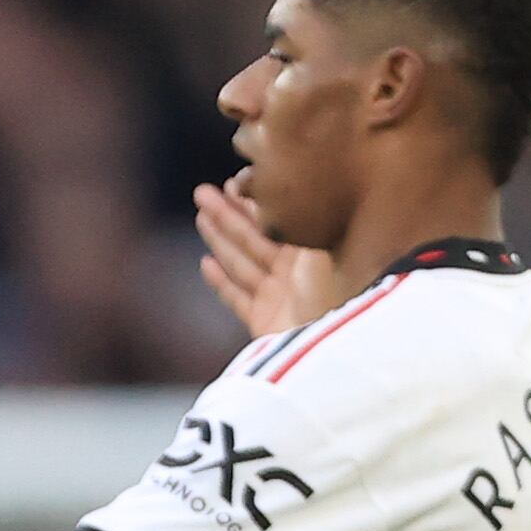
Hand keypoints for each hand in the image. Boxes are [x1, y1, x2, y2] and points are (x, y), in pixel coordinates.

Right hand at [192, 178, 345, 341]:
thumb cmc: (329, 297)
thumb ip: (297, 224)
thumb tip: (274, 199)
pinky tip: (206, 264)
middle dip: (226, 215)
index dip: (251, 203)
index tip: (232, 183)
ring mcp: (276, 297)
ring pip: (241, 263)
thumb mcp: (318, 249)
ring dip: (219, 240)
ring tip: (200, 217)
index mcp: (309, 254)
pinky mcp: (262, 322)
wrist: (326, 347)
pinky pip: (237, 297)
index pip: (275, 222)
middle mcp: (291, 274)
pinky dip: (221, 282)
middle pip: (252, 238)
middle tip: (202, 193)